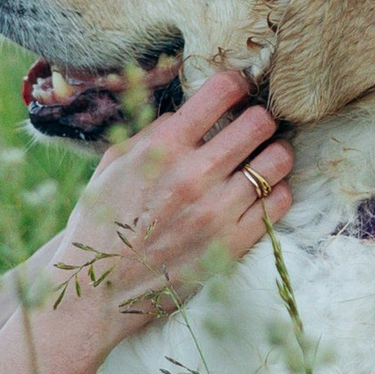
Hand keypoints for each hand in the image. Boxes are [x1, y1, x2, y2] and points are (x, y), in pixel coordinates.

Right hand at [33, 68, 291, 335]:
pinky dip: (276, 191)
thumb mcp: (114, 163)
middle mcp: (194, 175)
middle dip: (260, 118)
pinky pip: (278, 203)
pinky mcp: (232, 244)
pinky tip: (261, 192)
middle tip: (255, 125)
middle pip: (259, 123)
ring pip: (276, 162)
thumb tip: (190, 112)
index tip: (237, 89)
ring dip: (274, 153)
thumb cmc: (101, 221)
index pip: (220, 93)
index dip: (235, 84)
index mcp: (162, 148)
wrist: (96, 289)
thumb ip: (152, 132)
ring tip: (265, 157)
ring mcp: (217, 212)